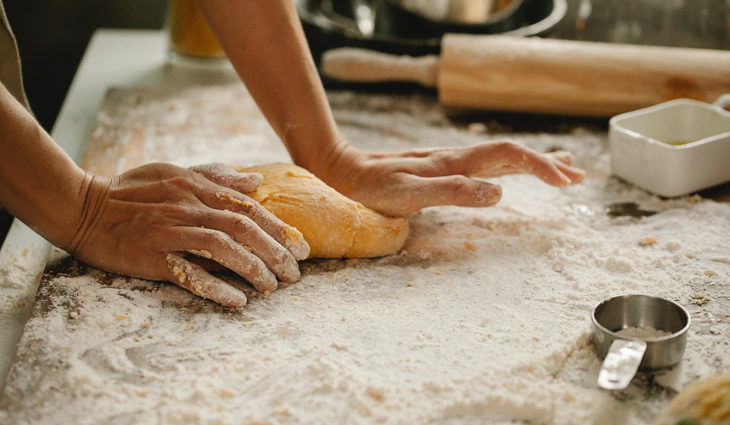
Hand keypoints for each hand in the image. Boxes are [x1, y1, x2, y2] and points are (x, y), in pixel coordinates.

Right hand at [65, 163, 309, 307]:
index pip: (248, 207)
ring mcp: (170, 232)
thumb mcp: (173, 171)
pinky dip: (217, 287)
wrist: (81, 207)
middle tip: (295, 273)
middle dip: (276, 252)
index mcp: (196, 187)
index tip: (301, 247)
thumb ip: (215, 176)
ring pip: (223, 248)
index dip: (279, 228)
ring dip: (253, 269)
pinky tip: (238, 301)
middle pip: (243, 228)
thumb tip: (254, 181)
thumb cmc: (130, 190)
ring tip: (273, 287)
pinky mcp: (152, 256)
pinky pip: (190, 273)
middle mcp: (188, 207)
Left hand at [312, 139, 583, 215]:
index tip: (567, 183)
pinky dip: (509, 167)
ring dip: (533, 163)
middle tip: (578, 176)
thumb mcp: (410, 195)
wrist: (344, 171)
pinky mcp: (440, 169)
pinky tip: (509, 173)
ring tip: (561, 170)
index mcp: (456, 162)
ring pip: (501, 157)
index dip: (541, 166)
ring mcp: (450, 162)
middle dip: (547, 164)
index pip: (510, 156)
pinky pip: (484, 165)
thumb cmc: (372, 189)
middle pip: (512, 153)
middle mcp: (457, 158)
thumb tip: (500, 192)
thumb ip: (453, 192)